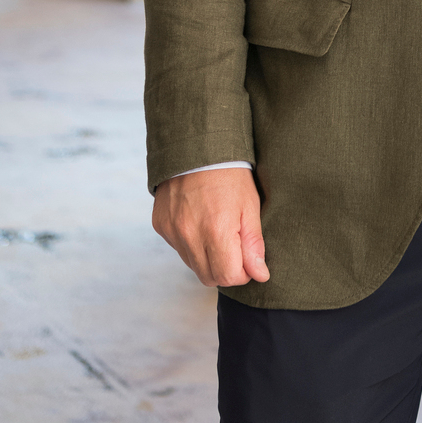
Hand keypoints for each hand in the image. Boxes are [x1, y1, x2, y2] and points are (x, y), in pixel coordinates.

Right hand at [152, 168, 269, 286]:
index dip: (243, 273)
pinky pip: (179, 249)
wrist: (197, 145)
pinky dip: (191, 245)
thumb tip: (260, 275)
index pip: (229, 277)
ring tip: (218, 231)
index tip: (248, 258)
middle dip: (226, 270)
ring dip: (208, 259)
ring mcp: (172, 231)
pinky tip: (200, 223)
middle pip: (209, 277)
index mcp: (216, 230)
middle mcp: (189, 234)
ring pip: (193, 266)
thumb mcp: (250, 204)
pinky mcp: (161, 225)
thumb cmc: (230, 174)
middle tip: (235, 248)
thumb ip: (253, 244)